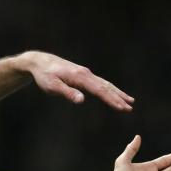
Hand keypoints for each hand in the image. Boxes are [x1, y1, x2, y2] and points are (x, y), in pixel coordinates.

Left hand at [19, 51, 134, 110]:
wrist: (40, 62)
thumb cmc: (44, 76)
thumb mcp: (52, 86)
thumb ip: (67, 93)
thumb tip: (82, 100)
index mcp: (80, 77)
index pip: (99, 90)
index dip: (111, 99)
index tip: (121, 108)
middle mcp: (86, 74)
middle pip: (106, 87)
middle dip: (119, 98)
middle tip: (130, 108)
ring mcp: (86, 74)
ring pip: (105, 84)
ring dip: (117, 93)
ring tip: (129, 101)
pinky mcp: (83, 75)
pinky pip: (100, 83)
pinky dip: (109, 88)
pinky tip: (114, 93)